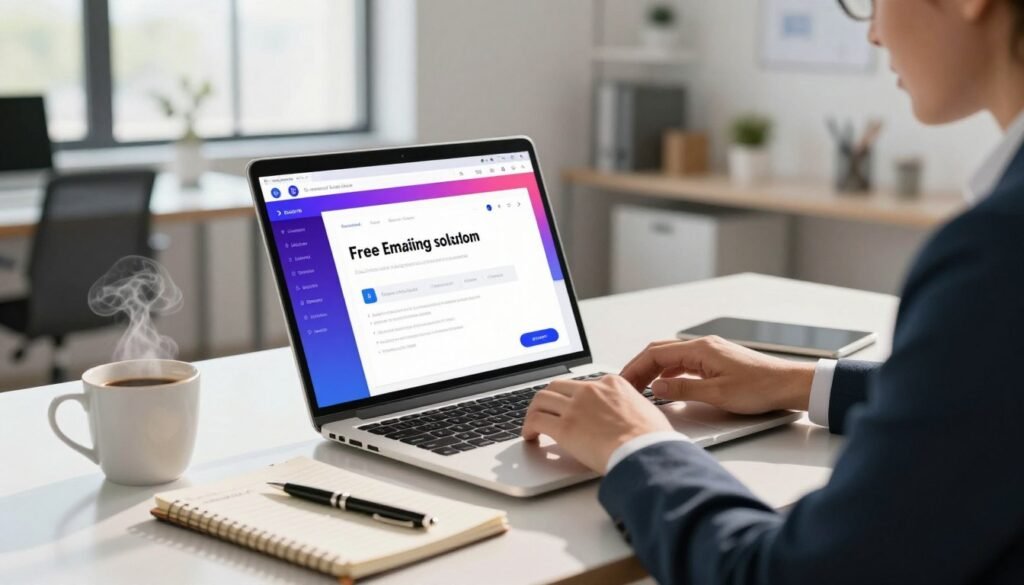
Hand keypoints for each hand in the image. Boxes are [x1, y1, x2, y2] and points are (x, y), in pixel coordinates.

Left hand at [521, 375, 672, 472]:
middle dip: (549, 399)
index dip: (573, 397)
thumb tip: (628, 417)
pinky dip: (528, 427)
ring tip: (533, 425)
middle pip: (558, 386)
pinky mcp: (564, 426)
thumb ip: (629, 408)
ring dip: (534, 411)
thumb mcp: (645, 411)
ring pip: (542, 399)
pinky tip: (530, 436)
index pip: (583, 384)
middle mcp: (591, 390)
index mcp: (612, 384)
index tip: (569, 406)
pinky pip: (536, 420)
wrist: (647, 452)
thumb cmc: (652, 439)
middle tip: (545, 412)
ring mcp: (576, 406)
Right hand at [620, 336, 814, 414]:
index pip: (655, 354)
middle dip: (640, 368)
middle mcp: (703, 346)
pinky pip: (684, 364)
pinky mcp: (717, 361)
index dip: (635, 368)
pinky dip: (669, 373)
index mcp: (700, 349)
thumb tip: (658, 388)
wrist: (789, 385)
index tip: (623, 382)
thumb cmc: (760, 387)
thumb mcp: (717, 394)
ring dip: (654, 371)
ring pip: (671, 358)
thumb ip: (683, 390)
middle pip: (660, 352)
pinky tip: (666, 386)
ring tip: (642, 387)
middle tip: (627, 386)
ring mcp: (710, 353)